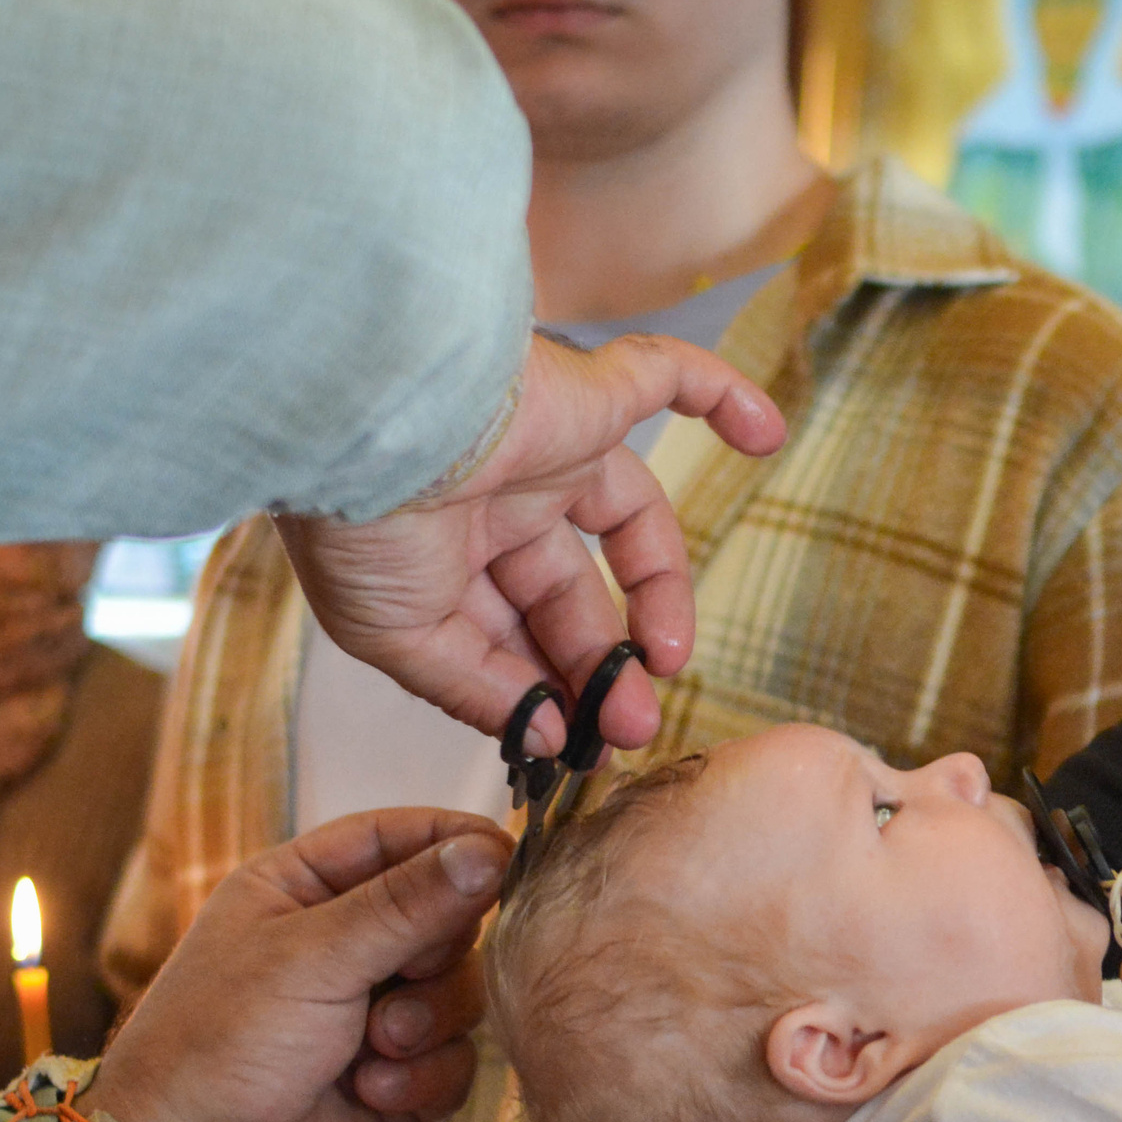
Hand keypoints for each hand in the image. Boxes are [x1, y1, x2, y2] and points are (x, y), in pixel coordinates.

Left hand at [85, 808, 505, 1121]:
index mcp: (302, 890)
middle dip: (434, 955)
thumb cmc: (222, 1045)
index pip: (396, 837)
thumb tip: (492, 850)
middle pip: (446, 917)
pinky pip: (456, 1060)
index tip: (505, 856)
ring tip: (375, 1049)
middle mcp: (342, 945)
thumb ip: (410, 903)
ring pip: (460, 992)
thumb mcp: (314, 956)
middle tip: (403, 977)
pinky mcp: (400, 1078)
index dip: (452, 842)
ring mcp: (374, 1014)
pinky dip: (423, 1078)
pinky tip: (370, 1094)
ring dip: (427, 1023)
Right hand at [280, 331, 787, 755]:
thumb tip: (546, 736)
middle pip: (574, 592)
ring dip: (663, 593)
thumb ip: (480, 691)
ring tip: (672, 662)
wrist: (357, 423)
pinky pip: (666, 375)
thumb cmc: (354, 523)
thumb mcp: (402, 639)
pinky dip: (721, 395)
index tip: (577, 746)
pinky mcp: (583, 390)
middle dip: (603, 666)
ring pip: (631, 518)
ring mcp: (545, 442)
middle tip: (629, 728)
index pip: (517, 628)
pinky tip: (766, 436)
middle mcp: (494, 497)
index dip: (553, 687)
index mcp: (441, 551)